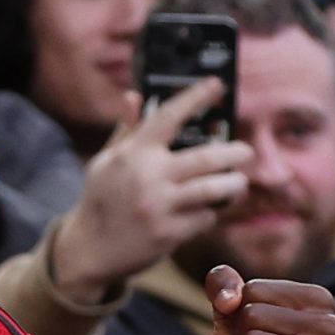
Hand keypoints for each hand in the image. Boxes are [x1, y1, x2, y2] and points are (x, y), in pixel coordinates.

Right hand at [47, 80, 251, 300]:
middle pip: (208, 157)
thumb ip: (126, 131)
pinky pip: (205, 217)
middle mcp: (147, 177)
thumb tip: (134, 96)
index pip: (168, 117)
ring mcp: (159, 206)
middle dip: (235, 153)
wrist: (89, 249)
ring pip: (215, 189)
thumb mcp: (106, 163)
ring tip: (238, 181)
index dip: (195, 97)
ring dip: (235, 184)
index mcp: (132, 154)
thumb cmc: (101, 200)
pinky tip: (207, 210)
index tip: (216, 84)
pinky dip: (210, 213)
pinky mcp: (168, 233)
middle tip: (245, 151)